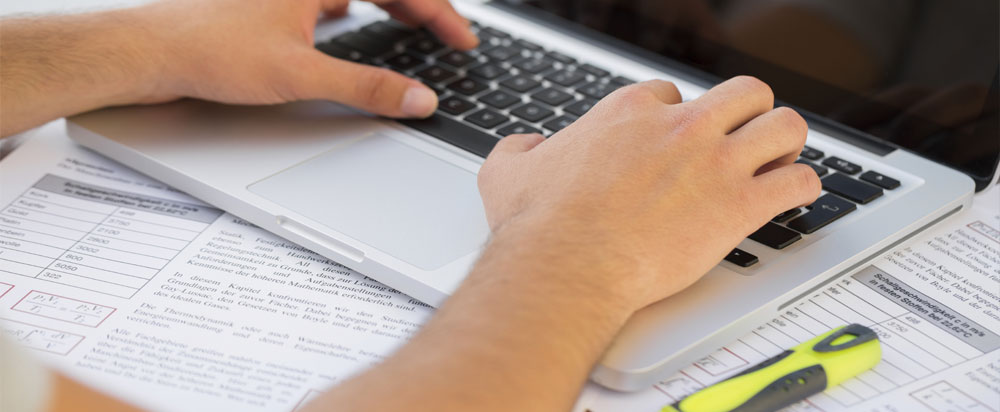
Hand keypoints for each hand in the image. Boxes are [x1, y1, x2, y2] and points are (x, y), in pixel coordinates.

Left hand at [139, 0, 475, 116]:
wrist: (152, 51)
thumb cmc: (211, 51)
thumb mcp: (301, 75)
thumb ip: (366, 88)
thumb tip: (417, 99)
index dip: (440, 14)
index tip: (461, 41)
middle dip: (422, 7)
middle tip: (450, 36)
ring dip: (389, 1)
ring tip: (414, 22)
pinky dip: (350, 3)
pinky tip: (349, 15)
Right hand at [477, 77, 820, 311]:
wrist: (567, 266)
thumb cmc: (540, 224)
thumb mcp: (507, 172)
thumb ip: (517, 150)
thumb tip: (524, 147)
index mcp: (630, 113)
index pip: (673, 92)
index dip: (679, 115)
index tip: (679, 139)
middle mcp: (680, 127)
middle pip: (743, 93)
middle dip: (747, 113)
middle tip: (742, 138)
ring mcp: (714, 163)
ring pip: (784, 124)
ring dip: (786, 141)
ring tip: (779, 160)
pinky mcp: (738, 204)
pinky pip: (799, 180)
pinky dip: (803, 187)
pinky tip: (795, 196)